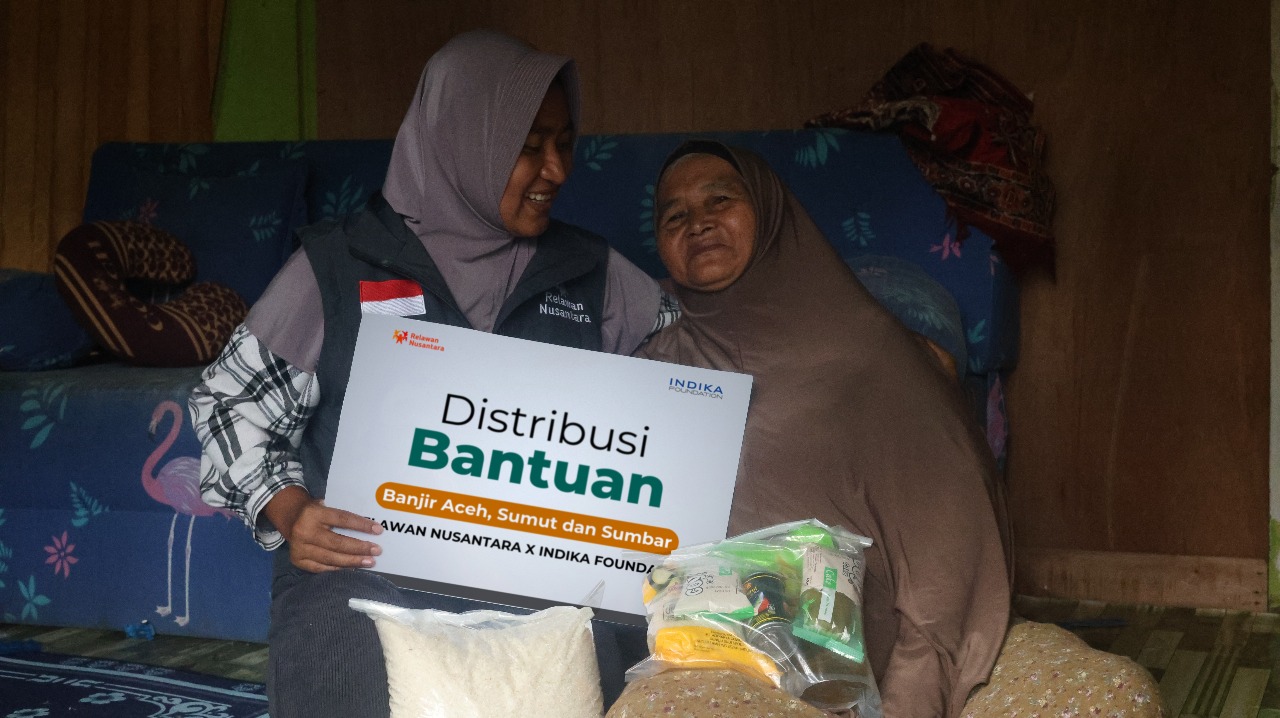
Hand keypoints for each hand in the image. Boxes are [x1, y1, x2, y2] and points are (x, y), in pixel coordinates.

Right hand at [264, 485, 383, 572]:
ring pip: (331, 558)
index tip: (378, 530)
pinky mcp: (297, 560)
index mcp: (314, 513)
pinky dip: (338, 569)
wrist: (289, 517)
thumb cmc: (315, 512)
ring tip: (369, 562)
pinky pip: (322, 568)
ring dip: (352, 561)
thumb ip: (341, 515)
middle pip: (337, 543)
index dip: (361, 525)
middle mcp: (305, 531)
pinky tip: (352, 568)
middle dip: (359, 548)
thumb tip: (369, 528)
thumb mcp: (325, 506)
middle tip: (376, 551)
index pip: (342, 519)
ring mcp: (299, 547)